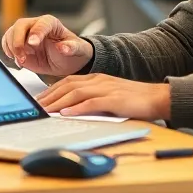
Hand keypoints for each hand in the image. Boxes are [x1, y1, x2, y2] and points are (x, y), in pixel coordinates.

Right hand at [1, 15, 92, 76]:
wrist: (66, 61)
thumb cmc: (73, 51)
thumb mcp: (78, 50)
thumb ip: (71, 48)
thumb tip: (62, 47)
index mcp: (51, 23)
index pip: (41, 24)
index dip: (36, 32)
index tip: (32, 44)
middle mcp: (36, 26)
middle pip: (20, 25)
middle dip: (18, 41)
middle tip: (22, 56)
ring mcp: (26, 35)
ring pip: (11, 33)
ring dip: (12, 48)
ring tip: (21, 61)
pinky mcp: (20, 45)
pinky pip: (7, 43)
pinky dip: (8, 51)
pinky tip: (17, 60)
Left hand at [38, 74, 170, 121]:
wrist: (157, 97)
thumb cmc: (133, 100)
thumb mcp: (108, 95)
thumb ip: (91, 99)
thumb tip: (70, 111)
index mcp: (96, 78)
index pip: (67, 82)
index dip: (50, 90)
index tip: (38, 100)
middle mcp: (98, 80)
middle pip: (67, 86)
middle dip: (49, 97)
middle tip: (34, 107)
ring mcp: (106, 88)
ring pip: (76, 93)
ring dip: (58, 103)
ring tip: (44, 111)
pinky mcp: (114, 100)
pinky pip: (92, 103)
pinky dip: (77, 108)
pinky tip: (66, 114)